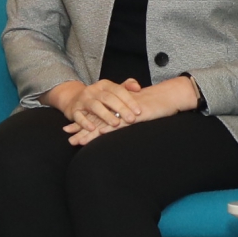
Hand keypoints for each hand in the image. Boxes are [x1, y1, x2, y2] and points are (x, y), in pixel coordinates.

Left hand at [57, 77, 197, 143]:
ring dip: (90, 132)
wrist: (170, 96)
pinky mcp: (134, 116)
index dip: (83, 121)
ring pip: (104, 123)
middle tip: (67, 136)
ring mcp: (125, 112)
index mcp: (117, 107)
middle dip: (81, 129)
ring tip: (76, 141)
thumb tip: (120, 123)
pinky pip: (119, 123)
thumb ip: (127, 114)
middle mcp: (118, 109)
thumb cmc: (156, 104)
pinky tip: (99, 133)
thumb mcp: (138, 109)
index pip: (97, 115)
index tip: (70, 128)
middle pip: (96, 120)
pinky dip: (109, 128)